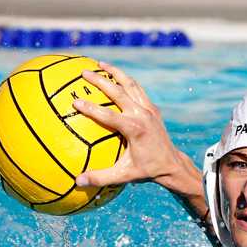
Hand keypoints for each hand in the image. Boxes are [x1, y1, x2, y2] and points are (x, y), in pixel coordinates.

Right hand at [72, 62, 200, 202]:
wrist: (172, 165)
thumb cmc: (147, 171)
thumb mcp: (124, 176)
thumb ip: (101, 177)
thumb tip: (78, 182)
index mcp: (134, 129)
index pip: (108, 115)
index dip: (90, 108)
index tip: (74, 102)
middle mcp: (142, 115)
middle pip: (118, 91)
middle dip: (100, 80)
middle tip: (83, 72)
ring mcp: (149, 110)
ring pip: (131, 84)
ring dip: (115, 72)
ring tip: (100, 64)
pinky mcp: (153, 109)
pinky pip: (137, 90)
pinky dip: (126, 81)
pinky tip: (115, 78)